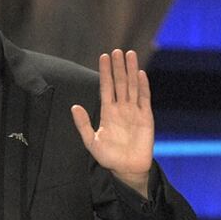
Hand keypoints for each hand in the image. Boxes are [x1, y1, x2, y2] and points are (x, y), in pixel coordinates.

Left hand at [71, 49, 153, 197]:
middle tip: (117, 50)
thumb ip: (83, 124)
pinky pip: (144, 98)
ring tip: (130, 54)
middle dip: (118, 67)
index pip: (106, 87)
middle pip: (120, 82)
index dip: (105, 72)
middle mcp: (121, 108)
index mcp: (107, 112)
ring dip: (131, 70)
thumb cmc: (109, 157)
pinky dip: (143, 86)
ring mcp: (134, 111)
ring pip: (132, 86)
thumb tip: (74, 106)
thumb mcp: (91, 141)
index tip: (103, 57)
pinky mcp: (146, 117)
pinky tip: (141, 74)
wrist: (127, 169)